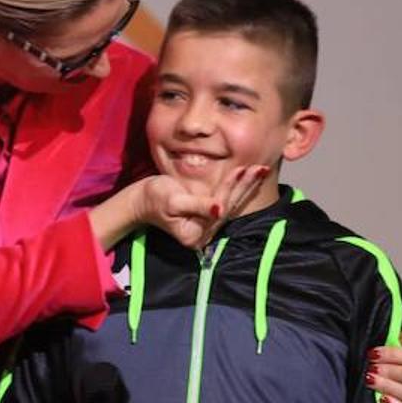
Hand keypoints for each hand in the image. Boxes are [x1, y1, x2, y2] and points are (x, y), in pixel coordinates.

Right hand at [138, 164, 271, 249]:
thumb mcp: (173, 201)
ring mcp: (207, 224)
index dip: (230, 187)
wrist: (140, 200)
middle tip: (261, 168)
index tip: (241, 169)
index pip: (219, 207)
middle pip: (230, 206)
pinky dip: (237, 187)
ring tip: (260, 170)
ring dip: (246, 185)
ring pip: (231, 203)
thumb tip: (219, 210)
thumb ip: (197, 206)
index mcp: (196, 234)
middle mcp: (205, 233)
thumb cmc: (152, 198)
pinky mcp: (207, 214)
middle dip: (245, 186)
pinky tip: (248, 176)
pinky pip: (226, 200)